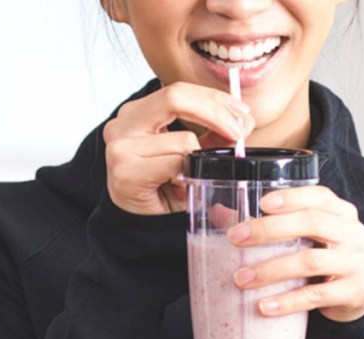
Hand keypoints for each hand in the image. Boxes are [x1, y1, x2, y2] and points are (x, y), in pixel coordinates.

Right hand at [103, 81, 252, 215]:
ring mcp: (118, 146)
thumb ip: (213, 134)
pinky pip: (174, 164)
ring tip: (190, 174)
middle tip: (236, 132)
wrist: (138, 223)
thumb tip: (245, 120)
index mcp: (136, 113)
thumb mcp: (191, 154)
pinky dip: (185, 175)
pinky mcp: (124, 169)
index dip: (213, 98)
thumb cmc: (161, 187)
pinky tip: (177, 185)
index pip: (178, 91)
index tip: (240, 112)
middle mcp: (122, 123)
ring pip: (181, 139)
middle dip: (215, 113)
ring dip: (197, 159)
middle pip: (175, 97)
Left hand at [229, 187, 363, 322]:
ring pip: (311, 261)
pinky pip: (317, 295)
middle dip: (269, 229)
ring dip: (271, 270)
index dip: (291, 198)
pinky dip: (288, 302)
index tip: (262, 203)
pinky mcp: (354, 292)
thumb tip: (219, 212)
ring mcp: (356, 263)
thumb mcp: (310, 237)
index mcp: (340, 214)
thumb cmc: (329, 257)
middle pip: (312, 222)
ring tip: (240, 279)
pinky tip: (263, 306)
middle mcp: (352, 234)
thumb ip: (269, 224)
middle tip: (235, 238)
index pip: (320, 196)